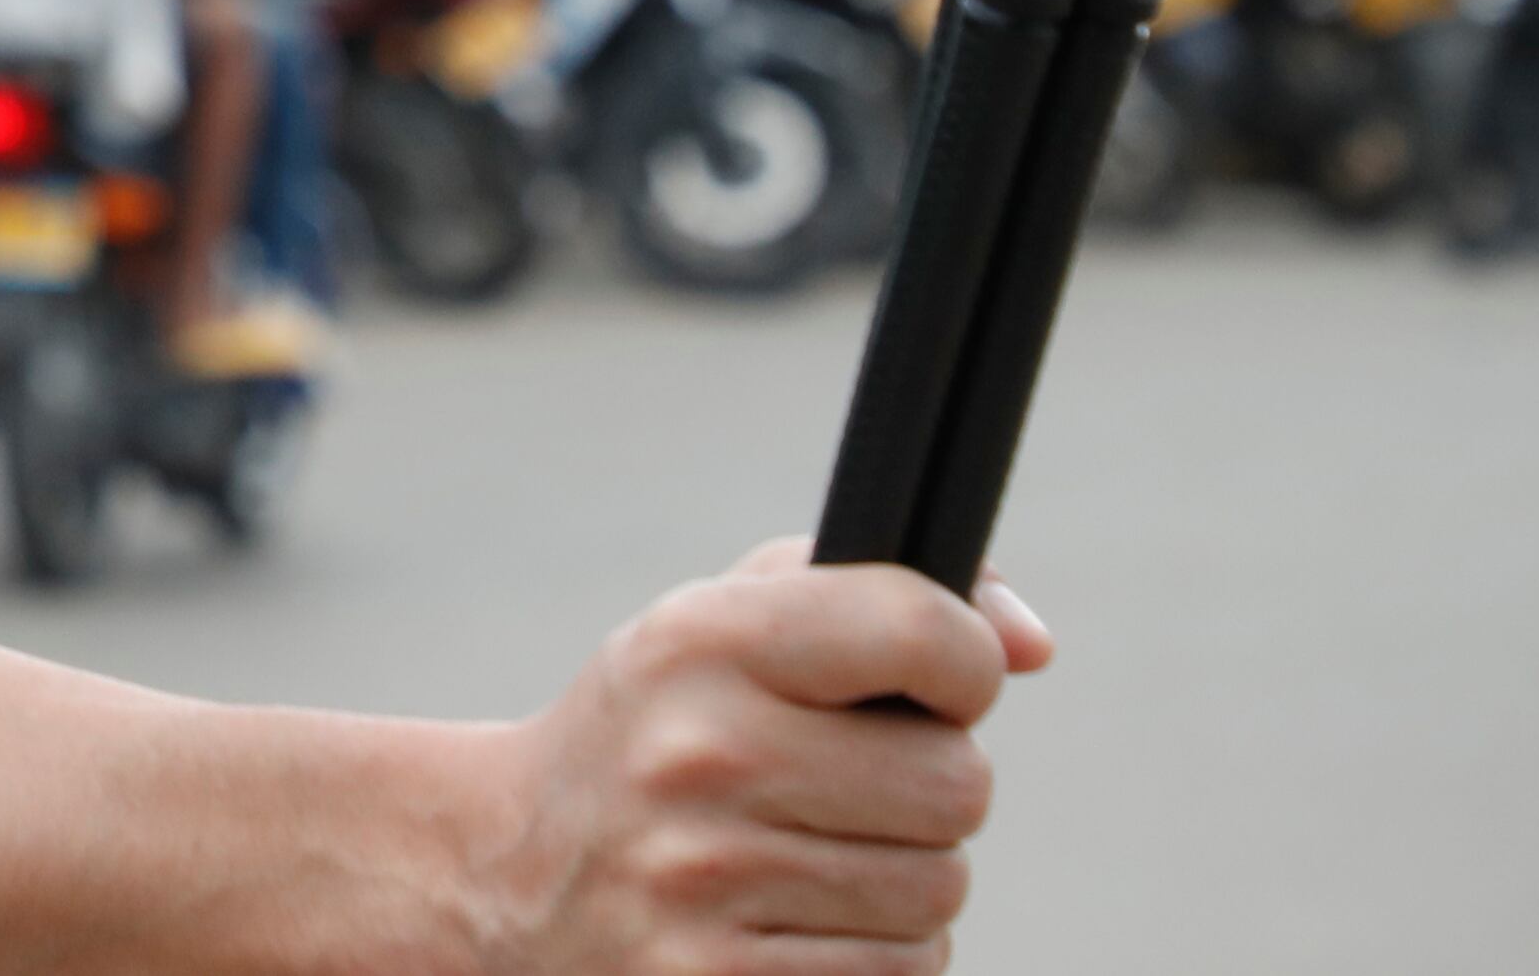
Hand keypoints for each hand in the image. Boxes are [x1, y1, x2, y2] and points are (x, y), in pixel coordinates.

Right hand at [465, 544, 1051, 975]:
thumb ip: (876, 599)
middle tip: (850, 789)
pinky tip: (789, 927)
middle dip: (928, 792)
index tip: (939, 684)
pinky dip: (866, 960)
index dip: (963, 663)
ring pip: (938, 898)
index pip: (920, 632)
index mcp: (702, 642)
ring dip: (899, 887)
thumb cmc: (654, 736)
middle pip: (958, 787)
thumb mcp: (720, 628)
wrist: (507, 875)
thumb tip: (1031, 642)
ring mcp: (704, 885)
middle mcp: (699, 756)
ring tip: (807, 861)